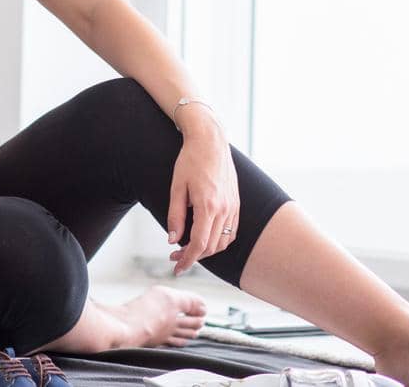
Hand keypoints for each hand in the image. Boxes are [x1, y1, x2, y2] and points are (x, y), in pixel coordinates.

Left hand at [165, 113, 239, 274]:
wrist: (211, 141)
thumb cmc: (190, 161)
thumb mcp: (176, 187)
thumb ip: (175, 216)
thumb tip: (172, 241)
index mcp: (207, 205)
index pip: (198, 244)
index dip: (187, 260)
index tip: (176, 267)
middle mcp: (224, 209)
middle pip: (211, 247)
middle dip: (193, 257)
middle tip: (176, 257)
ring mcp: (233, 206)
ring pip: (223, 242)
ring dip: (207, 251)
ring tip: (189, 249)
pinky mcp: (236, 203)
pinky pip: (231, 231)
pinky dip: (219, 241)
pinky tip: (206, 238)